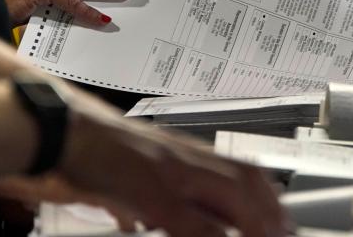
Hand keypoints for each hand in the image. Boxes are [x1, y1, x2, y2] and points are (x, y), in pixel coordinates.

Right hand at [0, 90, 288, 236]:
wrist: (68, 128)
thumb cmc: (103, 148)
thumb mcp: (150, 165)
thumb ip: (178, 191)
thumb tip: (199, 217)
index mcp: (190, 154)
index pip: (244, 171)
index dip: (270, 197)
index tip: (283, 219)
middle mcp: (188, 158)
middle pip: (246, 181)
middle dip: (272, 211)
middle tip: (284, 232)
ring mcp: (171, 172)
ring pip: (229, 194)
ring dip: (254, 220)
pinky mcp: (149, 190)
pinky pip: (189, 218)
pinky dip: (209, 234)